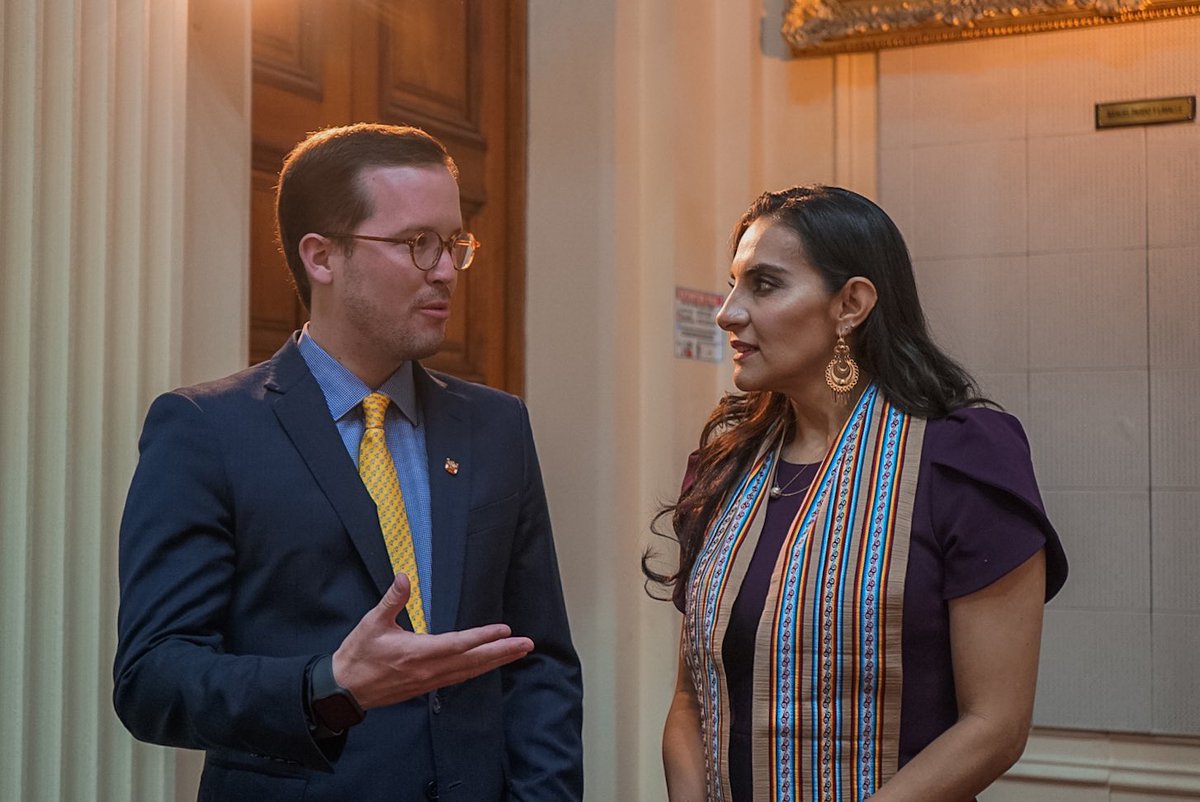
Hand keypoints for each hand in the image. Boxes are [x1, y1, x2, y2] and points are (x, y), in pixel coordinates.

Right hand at [332, 572, 533, 709]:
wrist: (344, 690)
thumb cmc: (358, 655)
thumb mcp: (371, 623)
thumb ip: (392, 600)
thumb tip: (403, 577)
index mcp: (417, 653)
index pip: (458, 644)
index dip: (483, 637)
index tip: (504, 630)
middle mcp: (429, 670)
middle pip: (473, 662)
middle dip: (502, 652)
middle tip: (526, 644)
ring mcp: (429, 681)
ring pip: (469, 672)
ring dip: (495, 662)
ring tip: (517, 653)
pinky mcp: (426, 687)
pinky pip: (459, 678)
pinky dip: (478, 670)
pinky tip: (489, 665)